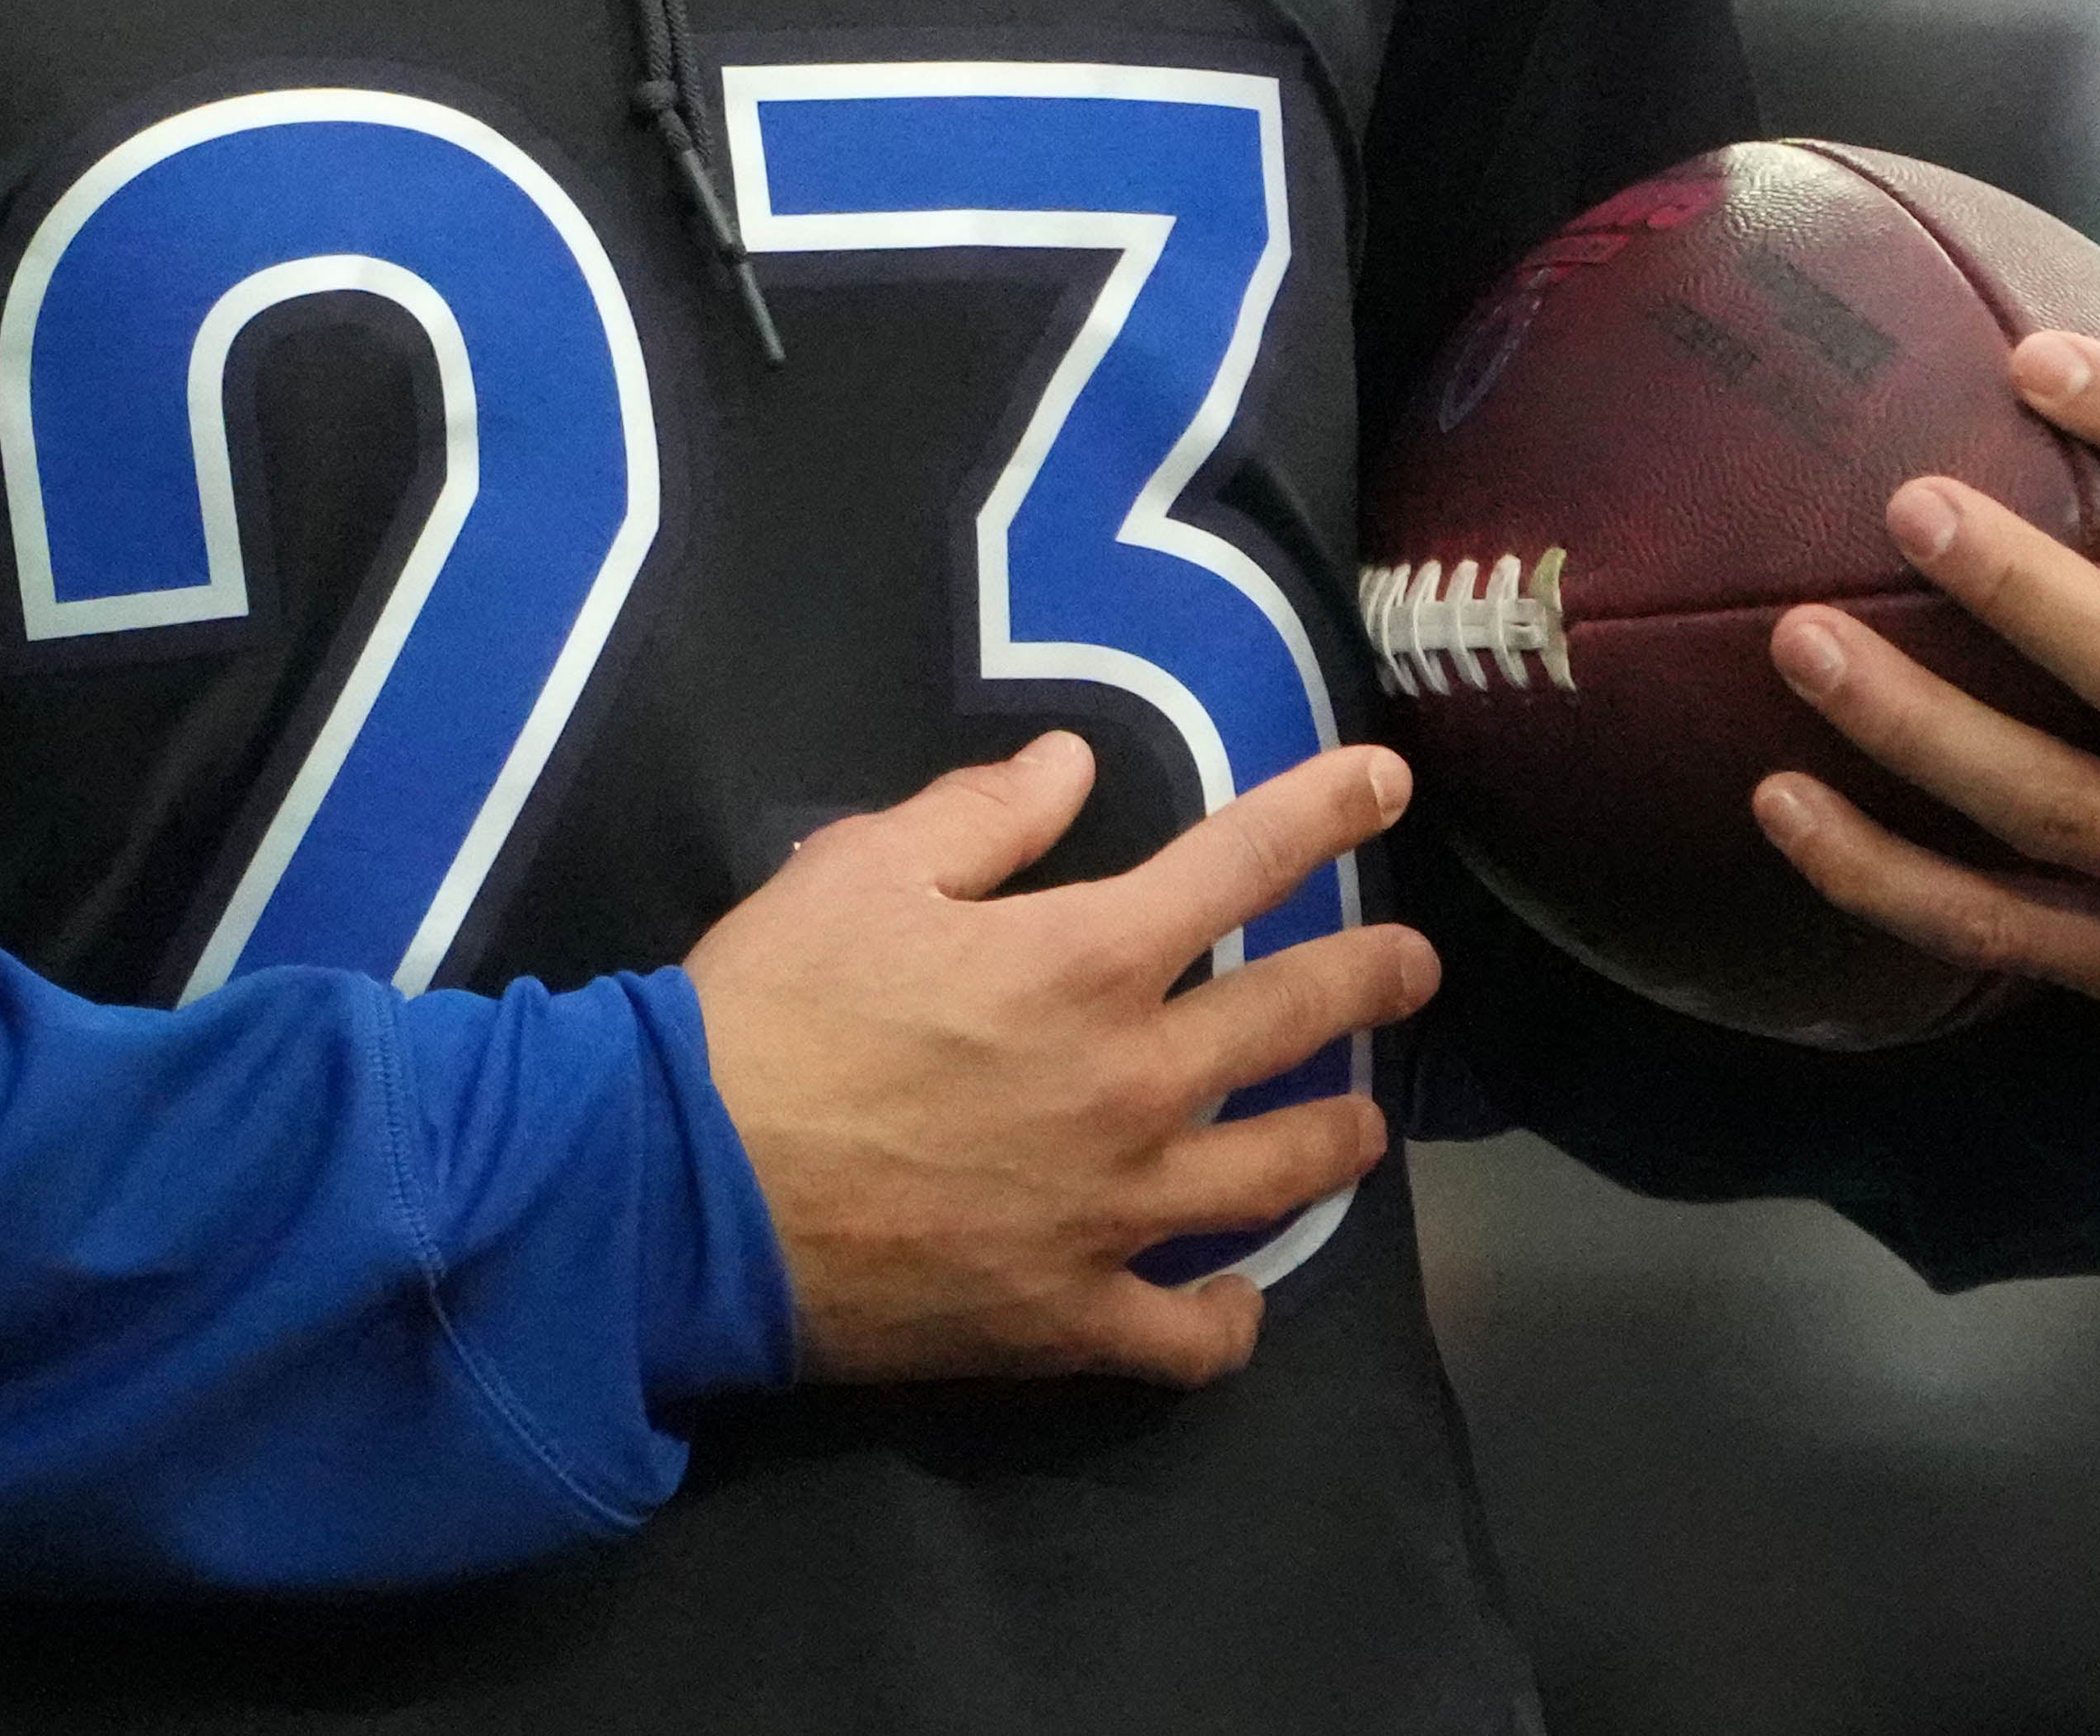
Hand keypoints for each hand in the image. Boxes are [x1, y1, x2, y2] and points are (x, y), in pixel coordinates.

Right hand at [685, 733, 1436, 1386]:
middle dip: (1371, 976)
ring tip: (1364, 1125)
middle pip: (1295, 1018)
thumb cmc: (770, 1011)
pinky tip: (1236, 1301)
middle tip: (1414, 964)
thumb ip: (983, 815)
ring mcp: (1115, 1213)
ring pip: (1276, 1177)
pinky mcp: (1070, 1316)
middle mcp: (1133, 1082)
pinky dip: (1225, 1321)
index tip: (1384, 784)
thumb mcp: (861, 868)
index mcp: (1086, 958)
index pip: (1243, 862)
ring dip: (1336, 1140)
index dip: (1324, 809)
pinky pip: (1187, 1336)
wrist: (686, 1191)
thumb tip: (1070, 763)